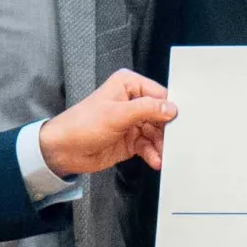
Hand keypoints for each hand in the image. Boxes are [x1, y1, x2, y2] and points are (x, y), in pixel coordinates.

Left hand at [39, 69, 175, 175]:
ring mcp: (132, 122)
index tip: (183, 122)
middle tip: (177, 142)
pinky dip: (153, 154)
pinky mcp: (131, 140)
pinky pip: (149, 146)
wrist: (64, 150)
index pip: (159, 94)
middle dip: (168, 130)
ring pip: (157, 133)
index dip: (171, 108)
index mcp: (128, 85)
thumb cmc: (82, 125)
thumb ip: (147, 109)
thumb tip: (171, 108)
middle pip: (161, 115)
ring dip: (162, 145)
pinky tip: (155, 160)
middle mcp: (132, 101)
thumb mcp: (117, 114)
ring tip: (164, 155)